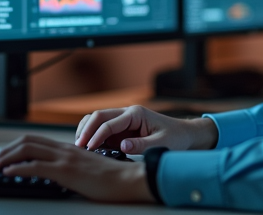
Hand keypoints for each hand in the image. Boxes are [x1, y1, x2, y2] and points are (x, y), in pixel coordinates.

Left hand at [0, 135, 153, 202]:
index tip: (4, 156)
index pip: (35, 140)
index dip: (15, 146)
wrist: (127, 179)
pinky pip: (36, 167)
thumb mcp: (85, 168)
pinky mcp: (66, 171)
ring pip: (27, 150)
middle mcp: (64, 149)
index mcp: (68, 148)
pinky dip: (18, 168)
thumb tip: (55, 173)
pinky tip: (9, 173)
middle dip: (5, 151)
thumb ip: (70, 166)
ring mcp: (65, 159)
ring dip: (6, 158)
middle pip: (26, 141)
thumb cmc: (111, 178)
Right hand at [74, 105, 217, 153]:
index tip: (89, 148)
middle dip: (86, 130)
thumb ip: (142, 145)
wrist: (183, 134)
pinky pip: (102, 128)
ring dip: (86, 130)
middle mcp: (127, 113)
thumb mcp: (162, 143)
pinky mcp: (122, 128)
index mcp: (136, 114)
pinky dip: (92, 135)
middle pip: (99, 116)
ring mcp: (123, 120)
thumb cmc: (175, 137)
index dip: (97, 135)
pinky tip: (87, 146)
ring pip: (97, 119)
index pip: (110, 123)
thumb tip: (123, 146)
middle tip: (78, 146)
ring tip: (79, 145)